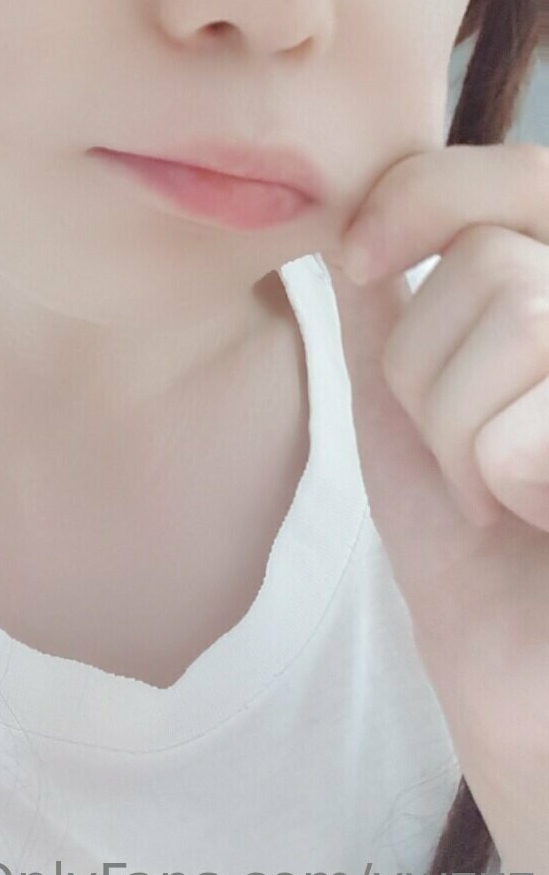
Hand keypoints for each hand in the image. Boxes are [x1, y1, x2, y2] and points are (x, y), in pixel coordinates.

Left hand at [324, 142, 548, 861]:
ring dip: (460, 429)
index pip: (526, 176)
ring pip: (515, 316)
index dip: (429, 193)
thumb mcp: (418, 406)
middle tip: (464, 460)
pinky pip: (529, 425)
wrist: (526, 698)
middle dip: (430, 372)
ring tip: (500, 497)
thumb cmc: (480, 555)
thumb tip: (344, 208)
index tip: (354, 260)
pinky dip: (500, 476)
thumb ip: (396, 301)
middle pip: (492, 263)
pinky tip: (537, 523)